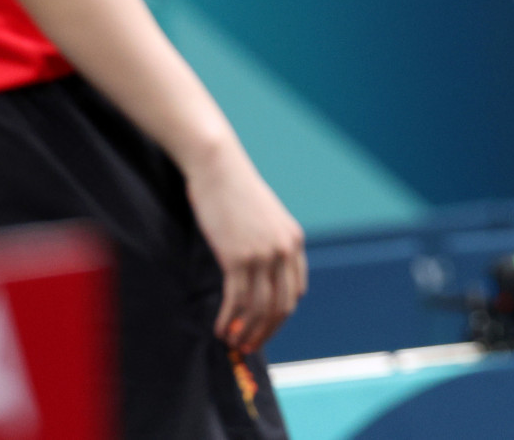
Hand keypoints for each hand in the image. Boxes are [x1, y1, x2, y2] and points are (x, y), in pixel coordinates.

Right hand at [184, 145, 307, 351]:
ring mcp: (263, 255)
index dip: (280, 316)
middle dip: (266, 331)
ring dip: (246, 331)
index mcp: (294, 241)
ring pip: (259, 308)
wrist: (218, 167)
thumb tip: (259, 277)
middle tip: (249, 345)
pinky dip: (230, 319)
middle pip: (281, 306)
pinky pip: (237, 300)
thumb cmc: (235, 191)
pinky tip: (221, 328)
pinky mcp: (238, 257)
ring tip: (232, 342)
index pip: (295, 292)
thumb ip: (269, 245)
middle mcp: (284, 250)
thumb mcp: (265, 218)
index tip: (265, 327)